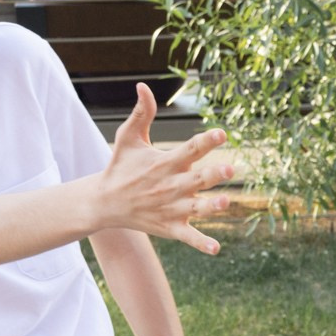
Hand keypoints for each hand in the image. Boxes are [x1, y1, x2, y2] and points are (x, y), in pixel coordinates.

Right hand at [97, 91, 233, 253]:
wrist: (104, 203)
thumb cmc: (121, 167)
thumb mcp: (128, 138)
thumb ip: (141, 113)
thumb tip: (143, 86)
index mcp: (165, 163)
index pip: (190, 149)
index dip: (206, 141)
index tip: (222, 133)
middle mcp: (171, 185)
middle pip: (197, 179)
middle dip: (213, 175)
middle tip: (230, 169)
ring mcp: (172, 208)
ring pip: (196, 208)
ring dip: (211, 207)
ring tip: (226, 203)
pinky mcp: (170, 227)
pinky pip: (189, 237)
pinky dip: (201, 243)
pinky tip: (216, 249)